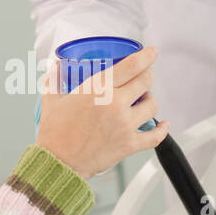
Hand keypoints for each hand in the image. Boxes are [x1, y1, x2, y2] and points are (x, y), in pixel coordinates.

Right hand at [35, 47, 169, 179]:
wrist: (58, 162)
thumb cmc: (54, 133)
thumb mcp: (51, 99)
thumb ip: (55, 80)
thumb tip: (55, 68)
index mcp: (98, 88)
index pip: (131, 65)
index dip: (146, 56)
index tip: (152, 52)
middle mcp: (116, 103)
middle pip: (145, 81)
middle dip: (148, 76)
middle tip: (145, 76)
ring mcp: (125, 124)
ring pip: (152, 106)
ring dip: (150, 100)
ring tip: (144, 100)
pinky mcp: (129, 144)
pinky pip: (155, 136)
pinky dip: (162, 129)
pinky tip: (164, 124)